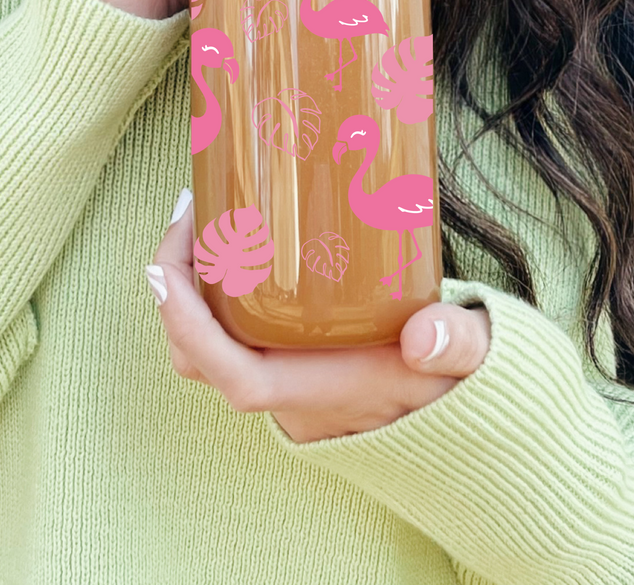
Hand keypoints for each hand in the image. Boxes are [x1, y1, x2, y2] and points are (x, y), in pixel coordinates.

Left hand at [145, 191, 491, 443]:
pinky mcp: (289, 368)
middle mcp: (288, 395)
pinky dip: (220, 293)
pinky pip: (233, 334)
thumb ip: (457, 343)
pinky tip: (242, 242)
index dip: (185, 324)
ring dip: (195, 286)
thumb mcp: (469, 357)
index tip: (165, 266)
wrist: (467, 422)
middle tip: (193, 211)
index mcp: (317, 393)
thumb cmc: (460, 387)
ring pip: (210, 343)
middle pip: (199, 354)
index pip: (229, 373)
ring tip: (210, 216)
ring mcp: (284, 385)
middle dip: (176, 286)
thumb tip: (426, 335)